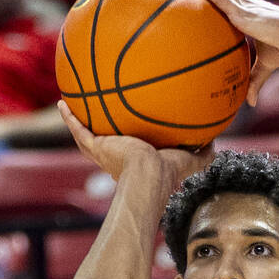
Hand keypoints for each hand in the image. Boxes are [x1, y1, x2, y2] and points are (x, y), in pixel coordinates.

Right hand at [57, 100, 211, 183]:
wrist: (150, 175)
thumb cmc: (170, 172)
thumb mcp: (192, 160)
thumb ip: (204, 152)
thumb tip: (216, 141)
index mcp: (136, 161)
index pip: (131, 150)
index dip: (130, 142)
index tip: (129, 132)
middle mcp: (117, 158)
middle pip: (105, 141)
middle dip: (101, 132)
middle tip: (96, 116)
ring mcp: (104, 153)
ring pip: (87, 136)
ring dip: (78, 122)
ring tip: (70, 105)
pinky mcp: (97, 147)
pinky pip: (79, 130)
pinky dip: (70, 118)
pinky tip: (62, 103)